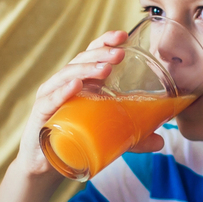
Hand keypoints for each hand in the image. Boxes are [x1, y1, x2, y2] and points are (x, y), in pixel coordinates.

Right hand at [14, 30, 162, 175]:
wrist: (46, 165)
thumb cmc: (75, 140)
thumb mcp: (108, 136)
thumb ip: (133, 139)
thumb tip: (161, 142)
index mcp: (82, 83)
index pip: (92, 55)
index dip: (105, 42)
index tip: (123, 36)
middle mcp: (65, 85)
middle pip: (81, 61)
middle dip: (101, 54)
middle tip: (120, 54)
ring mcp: (51, 98)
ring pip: (66, 76)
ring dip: (86, 70)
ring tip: (105, 69)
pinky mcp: (41, 115)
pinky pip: (50, 100)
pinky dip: (62, 91)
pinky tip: (75, 86)